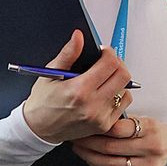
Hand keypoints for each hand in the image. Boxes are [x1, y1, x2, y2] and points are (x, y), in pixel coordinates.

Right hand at [21, 30, 132, 144]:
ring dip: (118, 81)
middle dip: (117, 64)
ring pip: (126, 90)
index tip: (102, 51)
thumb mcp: (50, 73)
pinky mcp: (104, 125)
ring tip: (104, 79)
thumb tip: (79, 37)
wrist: (39, 129)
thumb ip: (68, 53)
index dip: (108, 52)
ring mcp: (101, 117)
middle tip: (106, 62)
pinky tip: (104, 93)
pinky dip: (118, 96)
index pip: (110, 63)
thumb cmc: (43, 102)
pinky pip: (123, 105)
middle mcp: (93, 105)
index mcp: (79, 90)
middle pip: (123, 76)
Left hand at [73, 116, 166, 165]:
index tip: (85, 126)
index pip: (116, 129)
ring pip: (111, 164)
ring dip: (91, 158)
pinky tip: (95, 164)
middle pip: (110, 147)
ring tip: (81, 151)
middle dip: (88, 143)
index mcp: (151, 130)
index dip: (96, 128)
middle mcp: (150, 149)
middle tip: (76, 139)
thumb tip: (103, 124)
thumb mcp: (152, 123)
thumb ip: (129, 125)